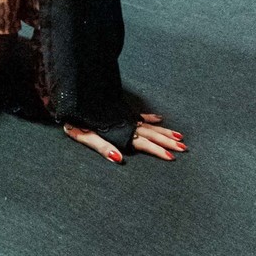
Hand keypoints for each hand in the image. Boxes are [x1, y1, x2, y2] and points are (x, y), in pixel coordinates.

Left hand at [63, 113, 186, 164]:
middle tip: (184, 148)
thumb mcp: (85, 135)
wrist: (70, 96)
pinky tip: (160, 118)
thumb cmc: (75, 119)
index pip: (143, 143)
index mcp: (120, 131)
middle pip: (151, 133)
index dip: (158, 150)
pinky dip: (150, 117)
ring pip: (149, 124)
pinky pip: (140, 114)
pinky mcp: (119, 109)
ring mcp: (124, 115)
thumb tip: (119, 159)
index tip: (172, 156)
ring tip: (179, 136)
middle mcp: (126, 122)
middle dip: (168, 141)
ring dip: (164, 131)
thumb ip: (102, 147)